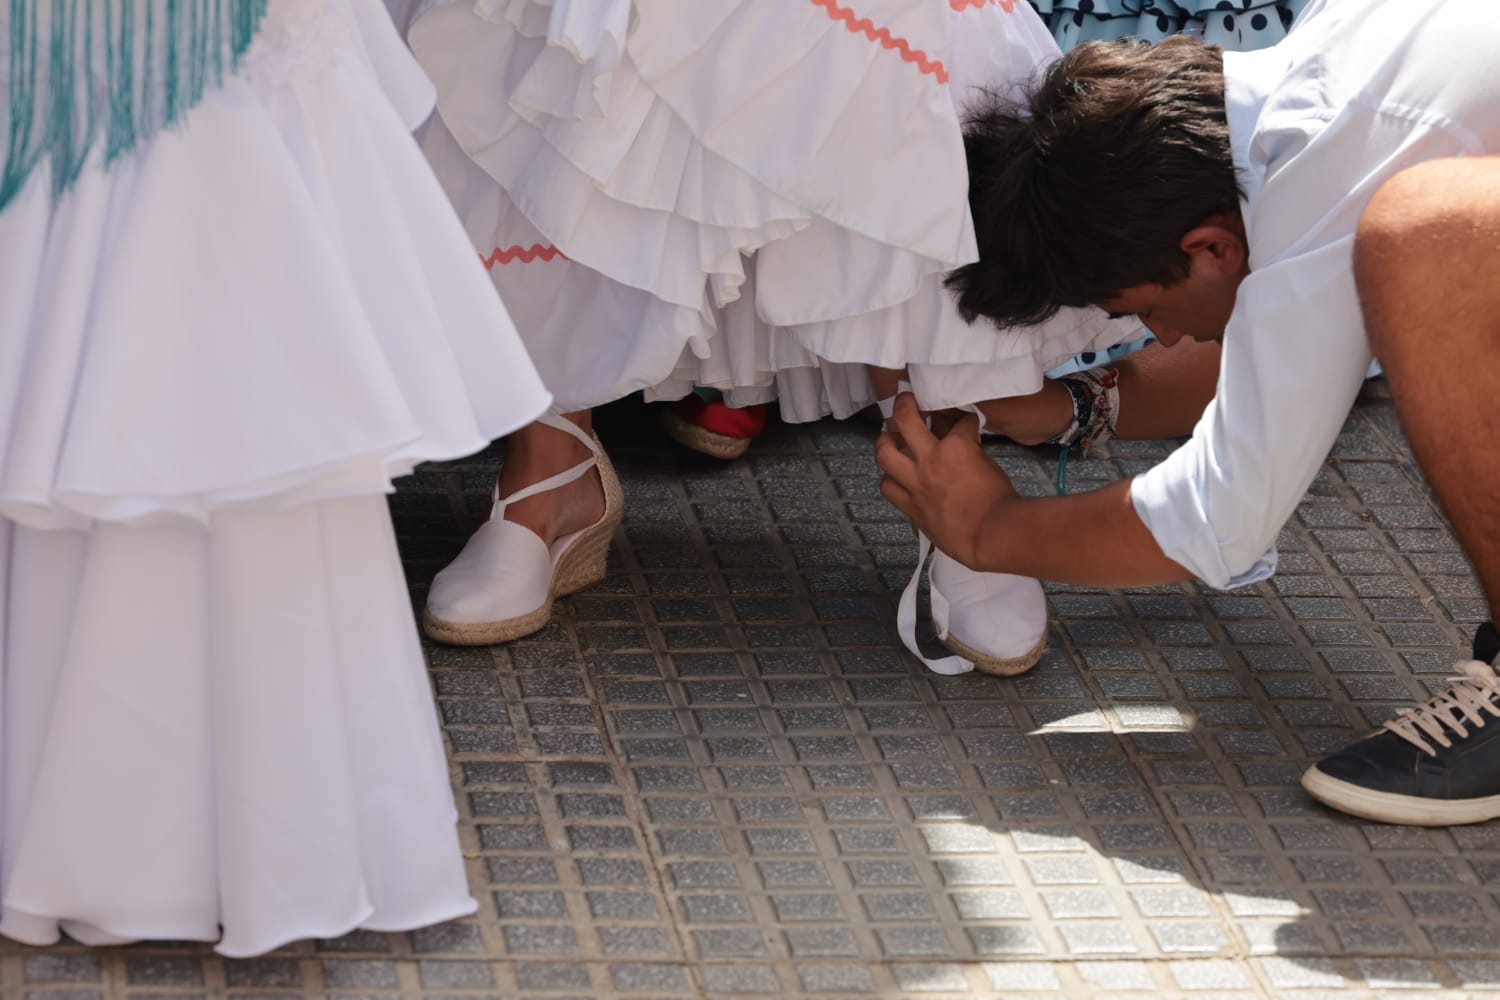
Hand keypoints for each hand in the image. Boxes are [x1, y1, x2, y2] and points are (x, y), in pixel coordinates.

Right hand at [874, 393, 1019, 568]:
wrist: (993, 535)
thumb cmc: (971, 545)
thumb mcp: (939, 536)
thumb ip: (931, 520)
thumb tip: (937, 522)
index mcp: (912, 505)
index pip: (886, 484)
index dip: (891, 472)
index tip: (902, 466)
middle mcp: (916, 479)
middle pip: (883, 448)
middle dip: (889, 434)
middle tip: (900, 425)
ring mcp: (933, 459)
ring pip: (906, 420)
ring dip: (909, 407)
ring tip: (919, 402)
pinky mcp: (958, 447)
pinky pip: (961, 422)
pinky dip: (968, 420)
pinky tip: (973, 422)